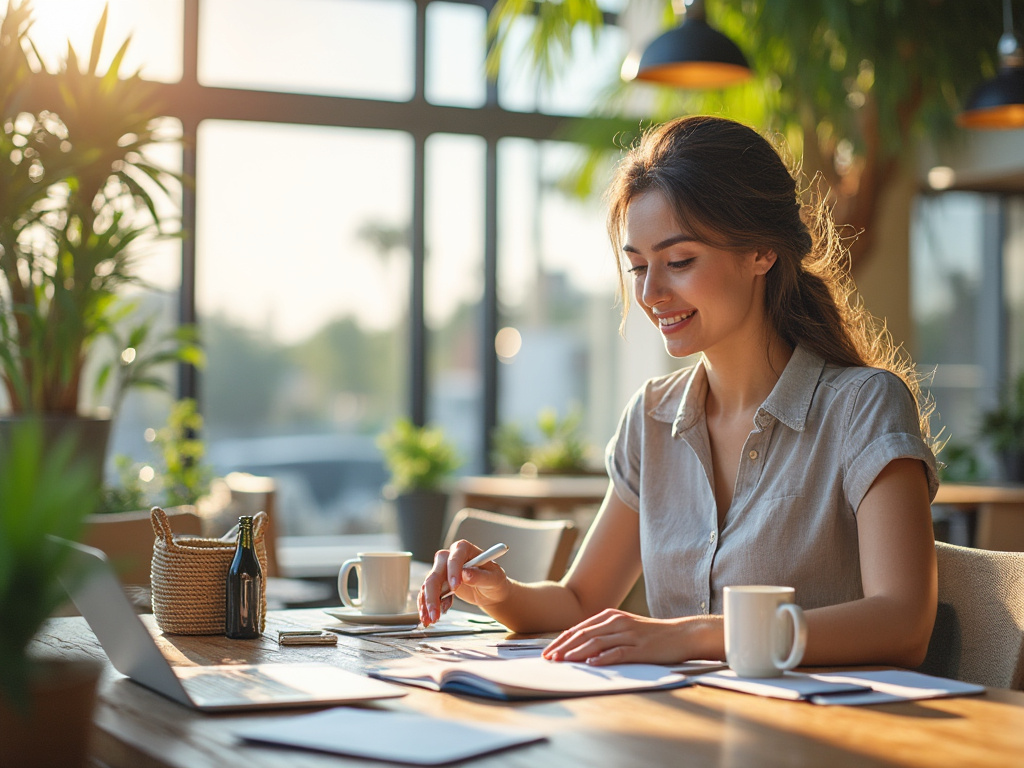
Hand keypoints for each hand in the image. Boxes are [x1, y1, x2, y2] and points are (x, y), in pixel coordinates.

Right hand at [417, 540, 511, 625]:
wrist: (492, 592)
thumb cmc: (494, 580)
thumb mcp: (493, 578)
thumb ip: (480, 576)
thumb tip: (466, 574)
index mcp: (464, 549)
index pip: (454, 557)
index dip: (452, 571)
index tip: (455, 586)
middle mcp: (450, 557)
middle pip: (435, 574)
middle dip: (432, 595)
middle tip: (436, 613)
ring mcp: (443, 571)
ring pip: (428, 585)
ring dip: (427, 604)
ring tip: (432, 619)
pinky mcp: (440, 584)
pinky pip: (429, 594)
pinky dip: (428, 606)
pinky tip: (432, 616)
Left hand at [542, 609, 695, 665]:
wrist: (682, 634)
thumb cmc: (652, 635)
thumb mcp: (625, 629)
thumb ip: (604, 634)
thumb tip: (580, 648)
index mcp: (610, 617)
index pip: (578, 629)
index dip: (561, 641)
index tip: (547, 653)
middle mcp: (616, 622)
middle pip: (583, 634)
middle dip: (563, 647)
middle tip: (549, 659)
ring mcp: (628, 634)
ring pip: (596, 642)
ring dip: (577, 652)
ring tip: (563, 661)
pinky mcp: (640, 648)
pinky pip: (618, 652)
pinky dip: (603, 658)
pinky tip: (591, 664)